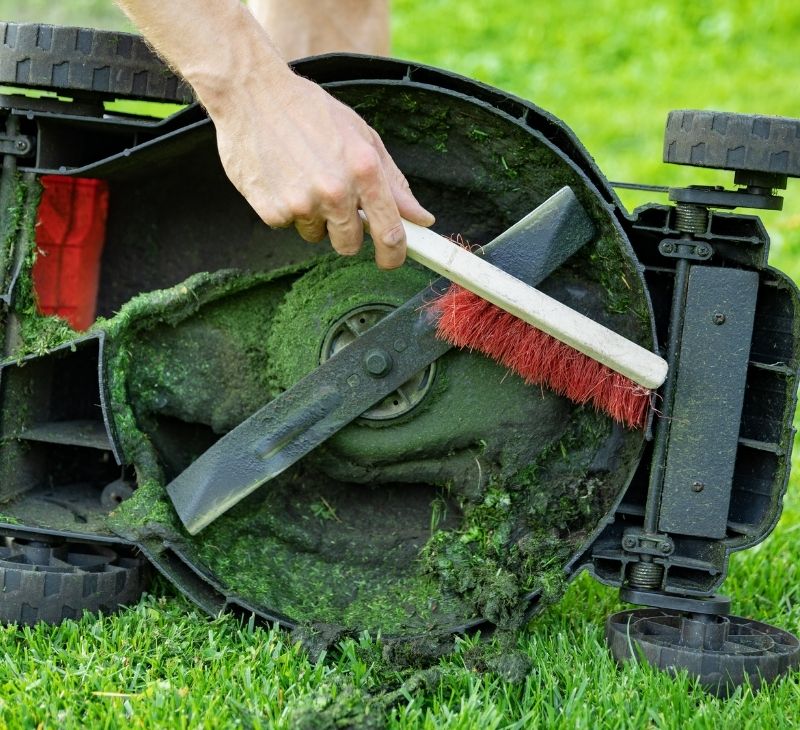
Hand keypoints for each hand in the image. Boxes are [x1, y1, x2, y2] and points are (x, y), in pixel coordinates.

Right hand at [208, 71, 434, 268]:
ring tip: (301, 177)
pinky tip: (279, 177)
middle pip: (349, 244)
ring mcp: (301, 203)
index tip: (391, 259)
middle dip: (345, 232)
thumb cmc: (311, 112)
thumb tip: (422, 219)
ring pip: (316, 235)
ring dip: (312, 216)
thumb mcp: (362, 138)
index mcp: (364, 170)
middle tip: (333, 202)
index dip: (394, 254)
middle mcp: (335, 191)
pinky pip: (287, 225)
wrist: (251, 94)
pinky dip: (285, 208)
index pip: (390, 232)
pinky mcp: (271, 210)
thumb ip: (394, 183)